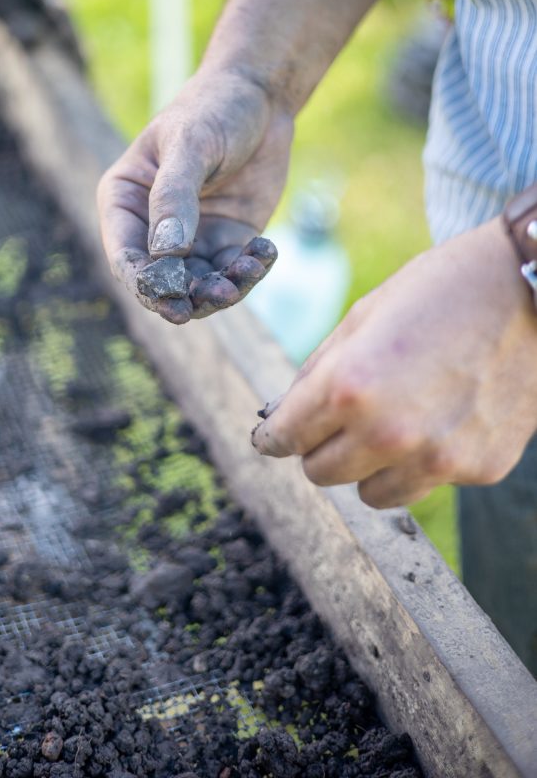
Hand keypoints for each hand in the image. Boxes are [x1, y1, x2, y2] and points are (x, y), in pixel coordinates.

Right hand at [97, 69, 293, 322]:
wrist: (259, 98)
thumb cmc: (211, 109)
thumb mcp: (189, 145)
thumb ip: (175, 197)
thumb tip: (166, 253)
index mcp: (125, 201)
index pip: (125, 255)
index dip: (144, 282)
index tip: (169, 296)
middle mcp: (152, 228)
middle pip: (161, 281)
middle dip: (186, 296)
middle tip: (213, 296)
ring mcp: (192, 238)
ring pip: (199, 285)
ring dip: (222, 289)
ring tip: (247, 269)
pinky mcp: (228, 240)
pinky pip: (233, 271)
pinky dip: (249, 271)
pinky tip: (265, 250)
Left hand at [252, 218, 536, 506]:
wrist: (530, 289)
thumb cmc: (439, 290)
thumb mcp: (363, 316)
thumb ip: (317, 373)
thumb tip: (281, 417)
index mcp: (349, 387)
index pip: (285, 438)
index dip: (274, 435)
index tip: (273, 436)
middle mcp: (389, 433)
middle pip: (320, 473)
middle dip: (319, 446)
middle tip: (337, 420)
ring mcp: (437, 457)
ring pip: (370, 494)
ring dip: (367, 465)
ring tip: (390, 421)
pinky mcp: (478, 469)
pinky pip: (424, 483)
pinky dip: (420, 461)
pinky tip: (439, 417)